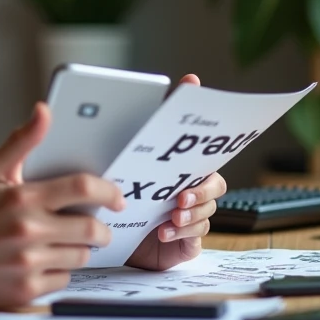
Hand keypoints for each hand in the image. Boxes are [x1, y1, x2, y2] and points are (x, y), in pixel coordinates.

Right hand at [0, 103, 125, 308]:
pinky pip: (63, 280)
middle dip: (101, 229)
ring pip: (80, 257)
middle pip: (91, 229)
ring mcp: (27, 264)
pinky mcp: (25, 291)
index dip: (108, 191)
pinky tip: (43, 262)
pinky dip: (59, 271)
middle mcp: (27, 231)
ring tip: (63, 242)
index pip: (82, 188)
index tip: (117, 197)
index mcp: (23, 198)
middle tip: (96, 227)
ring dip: (79, 249)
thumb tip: (44, 110)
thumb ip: (22, 141)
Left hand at [125, 74, 228, 271]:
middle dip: (201, 193)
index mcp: (186, 169)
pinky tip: (164, 231)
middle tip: (182, 196)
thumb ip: (162, 113)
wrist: (106, 225)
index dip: (211, 161)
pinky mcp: (183, 242)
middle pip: (214, 189)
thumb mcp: (139, 148)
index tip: (196, 164)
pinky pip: (194, 239)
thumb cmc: (128, 181)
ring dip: (191, 215)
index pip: (210, 162)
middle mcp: (192, 192)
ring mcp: (190, 218)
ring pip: (206, 215)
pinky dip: (182, 234)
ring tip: (172, 215)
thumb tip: (192, 78)